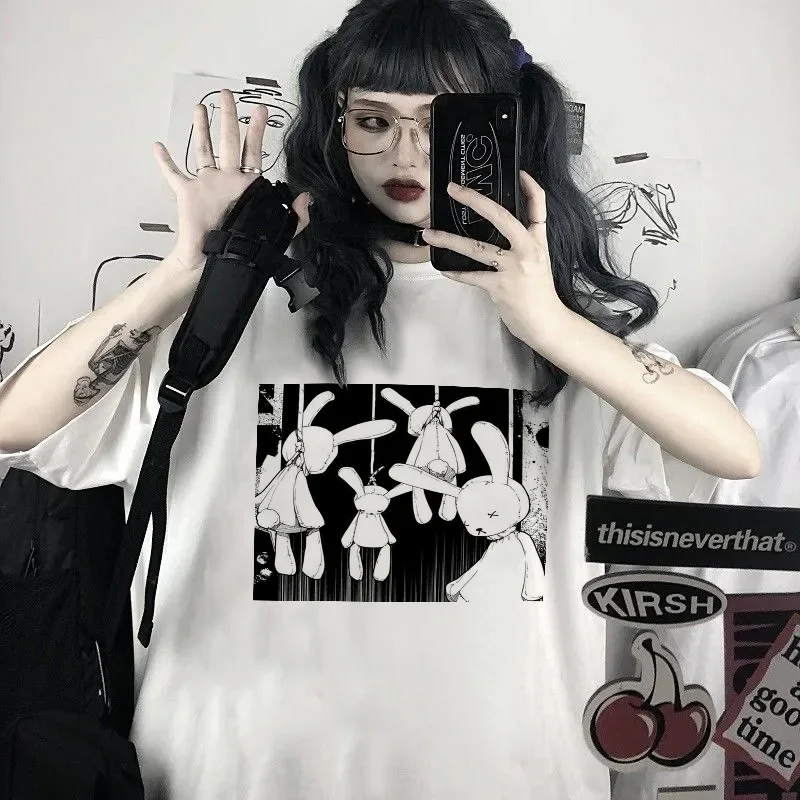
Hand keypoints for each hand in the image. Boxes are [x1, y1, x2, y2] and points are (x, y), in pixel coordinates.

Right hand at [153, 89, 311, 270]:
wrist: (217, 260)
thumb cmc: (244, 246)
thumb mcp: (277, 232)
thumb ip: (295, 216)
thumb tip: (307, 198)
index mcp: (246, 184)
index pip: (252, 151)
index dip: (257, 131)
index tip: (261, 110)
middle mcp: (226, 179)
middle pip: (227, 141)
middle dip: (229, 117)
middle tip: (228, 94)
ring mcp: (206, 184)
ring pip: (203, 150)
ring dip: (201, 129)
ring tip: (200, 108)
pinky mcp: (188, 193)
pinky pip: (173, 174)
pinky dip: (165, 161)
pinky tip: (159, 146)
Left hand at [420, 171, 566, 347]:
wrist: (546, 323)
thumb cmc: (539, 293)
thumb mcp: (539, 262)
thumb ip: (522, 245)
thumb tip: (497, 232)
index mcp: (538, 242)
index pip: (539, 208)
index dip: (530, 188)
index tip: (518, 172)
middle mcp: (527, 250)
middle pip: (501, 216)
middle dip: (475, 200)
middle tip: (453, 189)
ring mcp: (513, 268)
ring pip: (476, 248)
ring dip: (449, 240)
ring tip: (428, 234)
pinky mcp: (500, 287)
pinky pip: (471, 276)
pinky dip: (456, 273)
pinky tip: (443, 268)